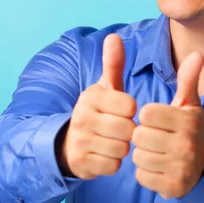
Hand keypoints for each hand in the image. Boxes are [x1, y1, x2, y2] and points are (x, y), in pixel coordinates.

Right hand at [58, 34, 136, 179]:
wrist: (71, 142)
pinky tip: (107, 155)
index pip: (130, 106)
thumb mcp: (106, 87)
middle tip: (121, 129)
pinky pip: (113, 166)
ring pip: (121, 149)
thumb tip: (113, 36)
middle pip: (127, 129)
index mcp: (91, 96)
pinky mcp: (81, 162)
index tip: (125, 111)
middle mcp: (82, 117)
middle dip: (129, 131)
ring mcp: (80, 140)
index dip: (132, 112)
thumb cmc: (99, 111)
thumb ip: (113, 64)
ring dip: (123, 148)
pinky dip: (114, 162)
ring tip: (114, 141)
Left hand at [131, 52, 203, 198]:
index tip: (157, 119)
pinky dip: (145, 172)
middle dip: (142, 136)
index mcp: (188, 121)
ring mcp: (181, 169)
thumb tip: (198, 53)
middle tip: (155, 137)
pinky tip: (158, 167)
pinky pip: (142, 176)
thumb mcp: (189, 103)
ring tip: (155, 151)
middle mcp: (187, 145)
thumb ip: (188, 79)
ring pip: (138, 157)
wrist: (202, 166)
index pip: (146, 113)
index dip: (147, 116)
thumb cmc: (188, 128)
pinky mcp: (173, 188)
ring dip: (142, 154)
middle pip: (139, 136)